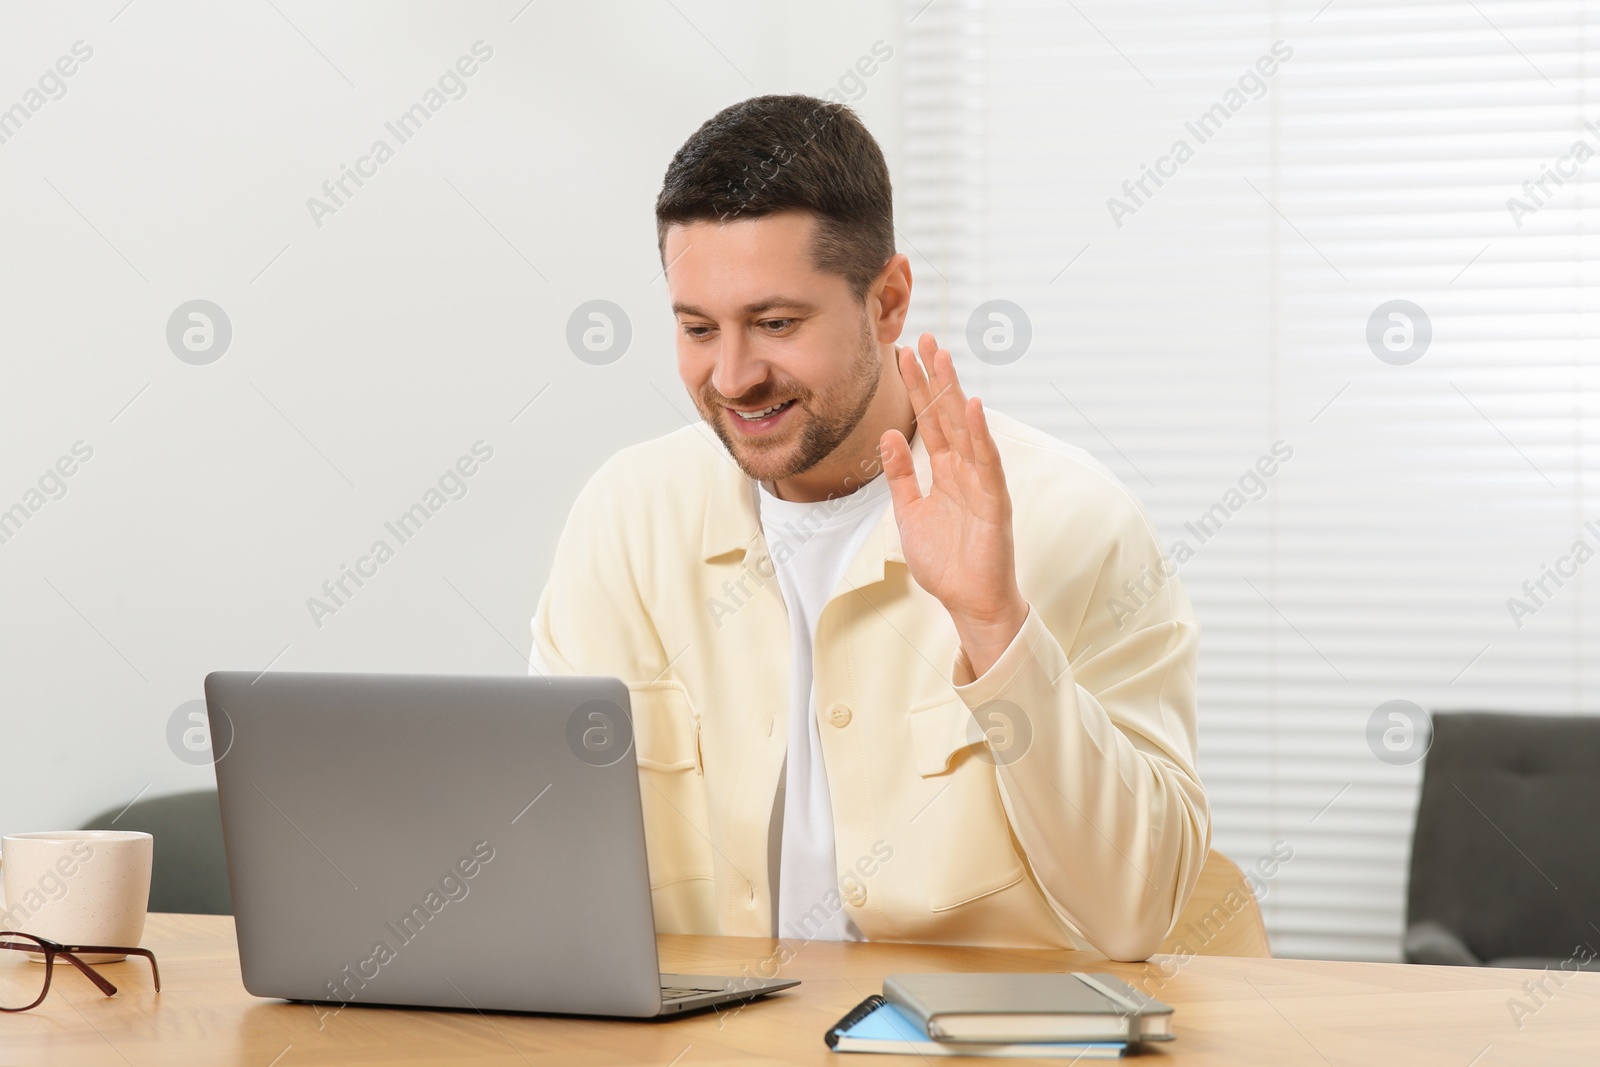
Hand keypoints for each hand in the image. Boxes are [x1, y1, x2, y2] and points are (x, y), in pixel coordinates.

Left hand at [880, 333, 1027, 678]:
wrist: (968, 601)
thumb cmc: (945, 561)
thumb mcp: (909, 512)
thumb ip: (900, 475)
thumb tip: (888, 436)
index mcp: (946, 472)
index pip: (930, 421)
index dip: (918, 388)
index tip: (903, 354)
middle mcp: (966, 470)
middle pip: (948, 415)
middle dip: (935, 378)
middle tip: (925, 338)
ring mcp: (982, 483)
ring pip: (966, 429)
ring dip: (955, 393)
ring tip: (944, 359)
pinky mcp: (994, 502)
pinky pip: (986, 464)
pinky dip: (980, 435)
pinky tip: (972, 407)